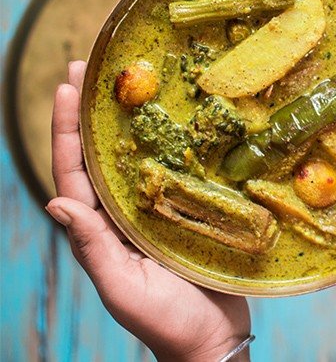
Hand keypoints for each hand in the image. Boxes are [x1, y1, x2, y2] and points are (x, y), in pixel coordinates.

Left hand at [47, 61, 250, 361]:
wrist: (213, 337)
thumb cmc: (167, 320)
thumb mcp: (123, 287)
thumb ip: (92, 247)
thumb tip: (55, 201)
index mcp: (102, 226)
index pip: (74, 170)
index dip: (67, 128)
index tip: (67, 87)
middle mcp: (124, 210)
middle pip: (100, 152)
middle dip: (90, 110)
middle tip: (88, 67)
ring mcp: (156, 207)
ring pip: (136, 154)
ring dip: (127, 116)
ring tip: (127, 78)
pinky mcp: (188, 207)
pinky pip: (174, 167)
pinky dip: (169, 138)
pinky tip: (177, 116)